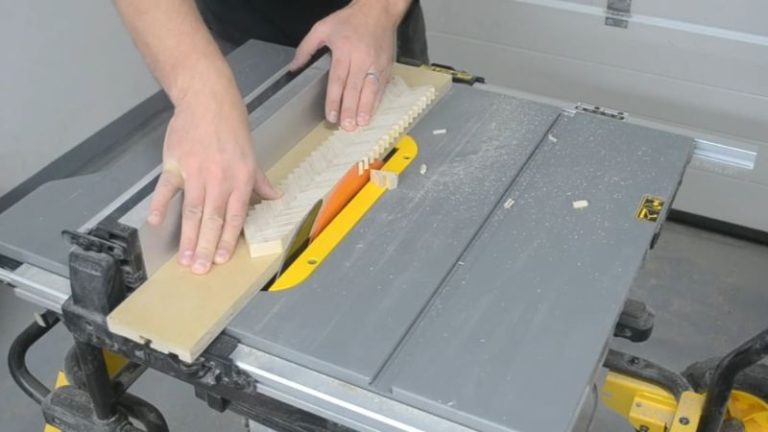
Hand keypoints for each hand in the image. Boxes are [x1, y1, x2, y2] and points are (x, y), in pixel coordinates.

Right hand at [148, 78, 280, 274]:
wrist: (208, 100)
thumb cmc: (231, 127)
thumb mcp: (251, 155)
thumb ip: (259, 181)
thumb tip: (274, 197)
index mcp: (240, 179)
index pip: (234, 217)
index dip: (227, 239)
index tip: (221, 259)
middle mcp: (219, 179)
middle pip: (212, 219)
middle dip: (206, 247)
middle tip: (199, 269)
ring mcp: (195, 172)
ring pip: (192, 210)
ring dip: (187, 236)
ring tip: (184, 258)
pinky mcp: (175, 163)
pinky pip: (166, 188)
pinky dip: (159, 204)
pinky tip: (155, 222)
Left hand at [290, 0, 410, 130]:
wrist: (378, 10)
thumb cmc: (350, 20)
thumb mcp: (322, 28)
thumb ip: (306, 48)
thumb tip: (294, 67)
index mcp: (345, 50)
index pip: (338, 80)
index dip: (334, 100)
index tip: (331, 116)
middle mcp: (362, 58)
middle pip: (355, 89)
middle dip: (350, 109)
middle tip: (347, 126)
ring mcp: (377, 63)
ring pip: (371, 90)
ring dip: (366, 109)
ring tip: (360, 123)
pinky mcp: (387, 66)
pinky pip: (382, 87)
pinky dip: (377, 101)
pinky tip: (371, 112)